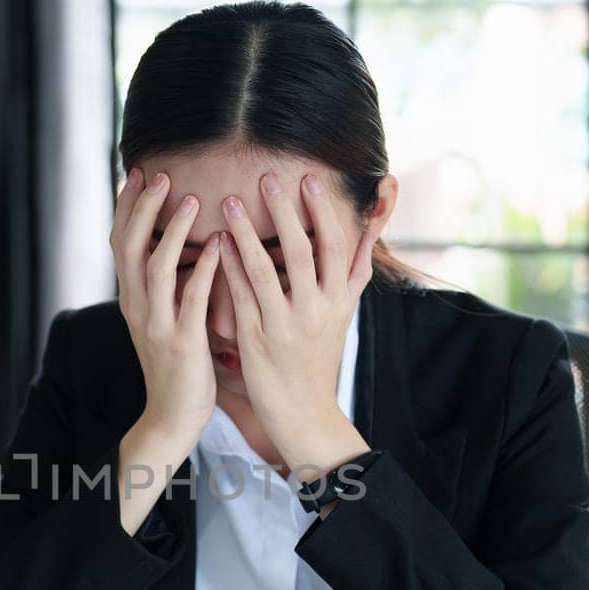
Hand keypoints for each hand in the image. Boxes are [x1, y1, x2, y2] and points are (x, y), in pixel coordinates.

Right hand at [110, 168, 221, 449]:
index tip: (139, 173)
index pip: (120, 241)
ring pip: (155, 267)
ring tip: (191, 199)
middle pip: (129, 246)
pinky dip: (203, 268)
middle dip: (142, 208)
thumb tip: (182, 244)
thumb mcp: (165, 318)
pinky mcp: (182, 342)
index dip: (127, 207)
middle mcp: (137, 307)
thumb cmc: (178, 364)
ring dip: (173, 230)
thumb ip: (169, 284)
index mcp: (131, 298)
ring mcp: (157, 324)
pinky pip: (190, 299)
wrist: (172, 416)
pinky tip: (219, 245)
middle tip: (161, 175)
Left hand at [216, 171, 374, 478]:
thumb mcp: (344, 313)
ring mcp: (285, 327)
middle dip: (285, 213)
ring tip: (231, 202)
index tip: (308, 179)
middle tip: (267, 177)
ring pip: (266, 272)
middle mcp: (316, 311)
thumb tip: (372, 225)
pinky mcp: (256, 342)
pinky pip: (241, 299)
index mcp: (338, 300)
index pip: (334, 247)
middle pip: (303, 253)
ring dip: (246, 234)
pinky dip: (229, 269)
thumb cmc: (320, 355)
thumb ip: (353, 269)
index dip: (322, 213)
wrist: (305, 413)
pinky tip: (216, 244)